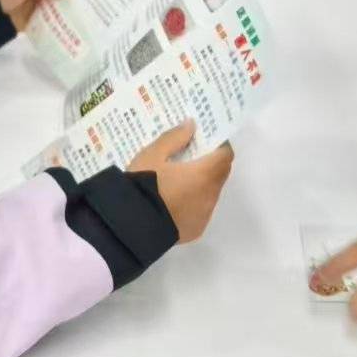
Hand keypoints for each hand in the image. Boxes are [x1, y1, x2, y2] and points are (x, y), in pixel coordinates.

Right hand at [128, 120, 234, 242]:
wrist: (131, 226)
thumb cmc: (144, 184)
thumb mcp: (153, 154)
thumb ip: (174, 138)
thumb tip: (191, 125)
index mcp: (205, 174)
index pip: (225, 155)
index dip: (218, 146)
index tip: (204, 141)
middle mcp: (210, 196)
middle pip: (219, 175)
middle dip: (209, 164)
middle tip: (189, 156)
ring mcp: (204, 216)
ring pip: (210, 194)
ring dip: (201, 184)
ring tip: (177, 179)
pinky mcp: (195, 230)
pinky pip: (200, 211)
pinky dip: (193, 202)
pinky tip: (172, 201)